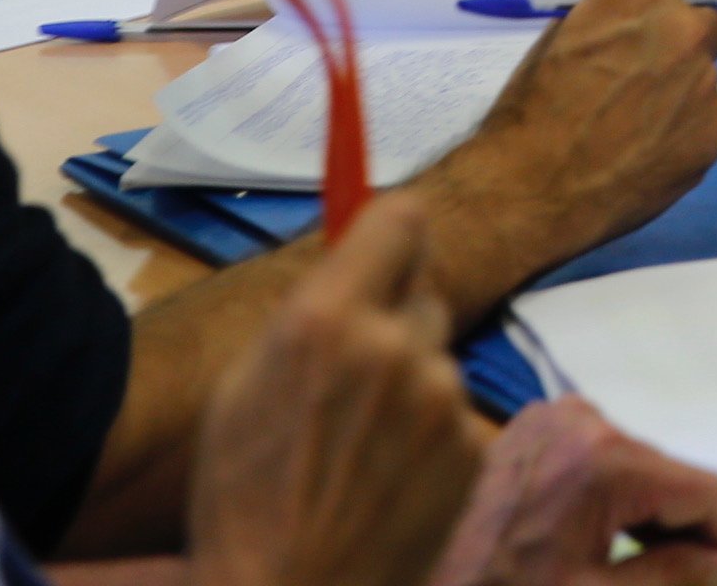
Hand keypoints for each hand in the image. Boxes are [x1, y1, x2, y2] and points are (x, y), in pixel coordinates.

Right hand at [186, 196, 481, 585]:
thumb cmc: (242, 500)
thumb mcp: (243, 388)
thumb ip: (309, 316)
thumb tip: (352, 262)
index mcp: (325, 319)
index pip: (400, 217)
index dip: (388, 233)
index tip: (379, 250)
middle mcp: (396, 345)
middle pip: (422, 288)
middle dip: (394, 315)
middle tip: (355, 374)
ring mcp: (444, 397)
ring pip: (436, 356)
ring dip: (411, 381)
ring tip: (360, 448)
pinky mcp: (474, 446)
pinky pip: (455, 414)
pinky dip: (431, 436)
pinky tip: (389, 480)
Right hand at [414, 0, 716, 315]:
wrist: (531, 191)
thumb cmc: (533, 105)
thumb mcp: (568, 27)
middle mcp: (682, 29)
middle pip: (706, 20)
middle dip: (681, 38)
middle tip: (640, 70)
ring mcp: (704, 84)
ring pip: (705, 74)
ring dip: (683, 85)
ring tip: (636, 119)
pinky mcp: (715, 133)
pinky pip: (709, 118)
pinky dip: (686, 127)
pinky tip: (646, 149)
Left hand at [430, 398, 716, 585]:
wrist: (378, 584)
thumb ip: (673, 580)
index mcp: (597, 457)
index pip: (699, 491)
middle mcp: (577, 422)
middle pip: (674, 476)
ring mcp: (550, 424)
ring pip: (643, 472)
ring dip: (683, 517)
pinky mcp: (529, 437)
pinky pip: (605, 468)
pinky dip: (638, 506)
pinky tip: (669, 535)